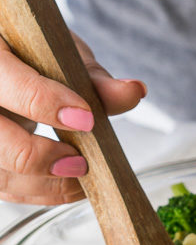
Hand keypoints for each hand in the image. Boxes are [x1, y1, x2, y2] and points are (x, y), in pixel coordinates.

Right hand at [0, 32, 145, 204]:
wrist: (10, 57)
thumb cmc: (34, 51)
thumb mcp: (63, 54)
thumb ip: (94, 77)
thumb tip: (134, 92)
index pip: (12, 83)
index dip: (48, 104)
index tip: (86, 118)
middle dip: (39, 156)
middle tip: (81, 161)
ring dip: (43, 185)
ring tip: (82, 178)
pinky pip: (4, 186)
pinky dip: (39, 193)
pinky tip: (70, 187)